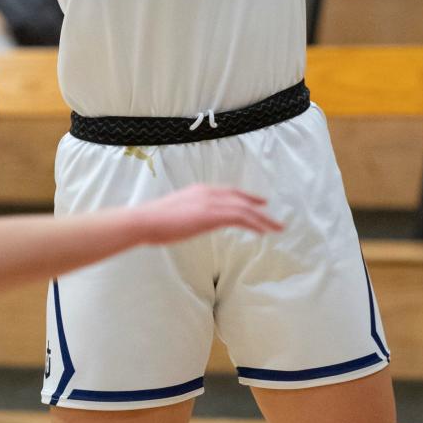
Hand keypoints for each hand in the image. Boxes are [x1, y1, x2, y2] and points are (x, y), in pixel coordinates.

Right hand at [143, 183, 283, 242]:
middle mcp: (207, 192)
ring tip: (277, 229)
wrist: (145, 220)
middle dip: (259, 209)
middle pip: (240, 199)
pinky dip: (255, 224)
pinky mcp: (212, 214)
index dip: (246, 197)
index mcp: (198, 190)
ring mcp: (210, 202)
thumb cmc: (154, 221)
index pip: (228, 192)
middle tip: (274, 219)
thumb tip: (191, 222)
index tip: (259, 202)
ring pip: (244, 209)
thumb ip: (188, 215)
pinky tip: (263, 232)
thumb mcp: (175, 214)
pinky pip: (240, 218)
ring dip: (263, 219)